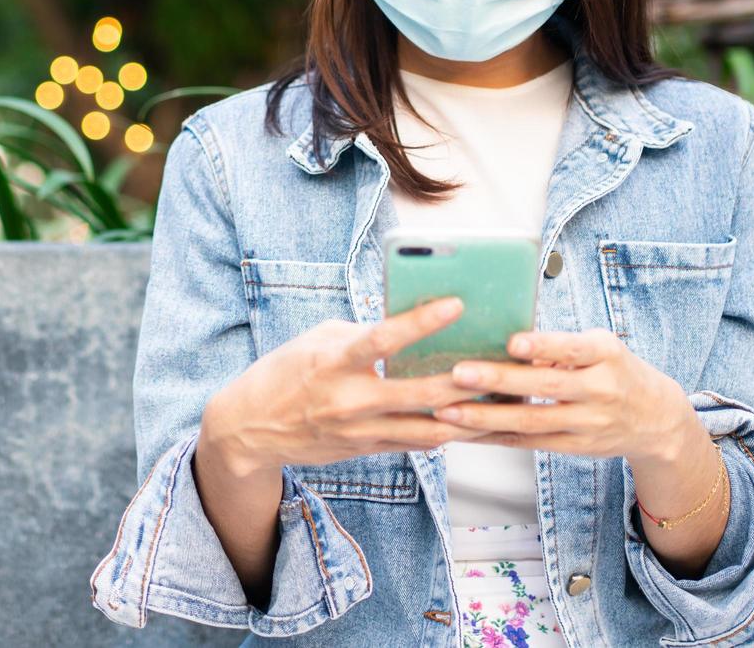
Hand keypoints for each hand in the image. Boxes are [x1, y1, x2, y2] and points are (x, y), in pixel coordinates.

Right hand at [204, 296, 496, 477]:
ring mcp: (359, 430)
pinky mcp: (366, 449)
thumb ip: (362, 334)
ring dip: (468, 414)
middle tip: (502, 362)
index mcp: (332, 362)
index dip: (421, 322)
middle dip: (465, 380)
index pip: (383, 338)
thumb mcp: (317, 340)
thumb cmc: (284, 372)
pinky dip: (446, 429)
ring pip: (429, 427)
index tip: (456, 303)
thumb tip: (409, 326)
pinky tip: (473, 418)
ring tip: (503, 397)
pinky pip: (417, 441)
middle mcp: (348, 400)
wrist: (250, 428)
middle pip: (420, 392)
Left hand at [429, 328, 694, 463]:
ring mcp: (589, 423)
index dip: (543, 345)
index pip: (574, 348)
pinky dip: (494, 437)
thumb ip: (558, 346)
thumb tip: (501, 337)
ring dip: (486, 416)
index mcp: (606, 355)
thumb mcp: (599, 348)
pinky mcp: (576, 447)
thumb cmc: (614, 369)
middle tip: (459, 373)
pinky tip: (463, 432)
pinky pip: (529, 443)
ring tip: (447, 410)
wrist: (657, 419)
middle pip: (546, 386)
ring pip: (532, 422)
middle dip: (500, 380)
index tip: (512, 341)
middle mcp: (601, 390)